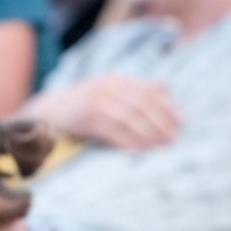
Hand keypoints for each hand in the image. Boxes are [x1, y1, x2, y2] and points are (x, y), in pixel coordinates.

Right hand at [33, 75, 179, 148]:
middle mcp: (108, 87)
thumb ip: (138, 89)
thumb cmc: (87, 104)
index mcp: (118, 80)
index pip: (149, 91)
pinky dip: (126, 141)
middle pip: (141, 105)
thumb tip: (166, 86)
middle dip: (159, 123)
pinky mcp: (85, 118)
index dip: (167, 107)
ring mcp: (95, 101)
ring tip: (159, 147)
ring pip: (128, 118)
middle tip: (172, 139)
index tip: (181, 123)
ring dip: (146, 134)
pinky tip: (139, 151)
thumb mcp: (112, 91)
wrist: (50, 110)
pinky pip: (110, 131)